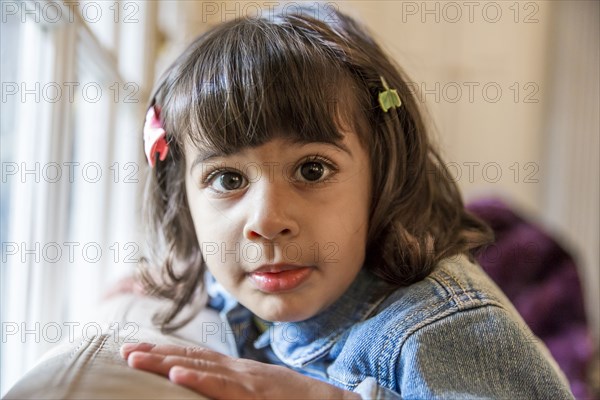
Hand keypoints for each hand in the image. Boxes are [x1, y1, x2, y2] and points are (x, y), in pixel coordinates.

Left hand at [120, 343, 360, 399]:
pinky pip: (222, 387)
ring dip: (165, 362)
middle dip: (155, 354)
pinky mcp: (254, 395)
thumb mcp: (258, 391)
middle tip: (124, 351)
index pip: (195, 356)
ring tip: (136, 359)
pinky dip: (199, 378)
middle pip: (190, 357)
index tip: (137, 349)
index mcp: (236, 370)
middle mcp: (237, 370)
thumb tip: (205, 388)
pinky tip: (177, 374)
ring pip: (200, 367)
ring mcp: (245, 381)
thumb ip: (232, 388)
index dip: (165, 351)